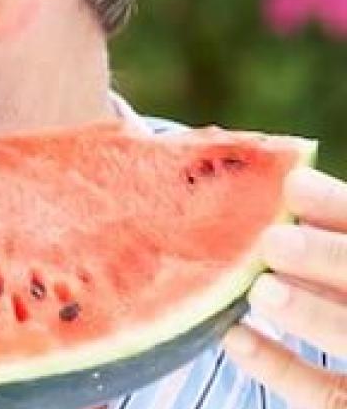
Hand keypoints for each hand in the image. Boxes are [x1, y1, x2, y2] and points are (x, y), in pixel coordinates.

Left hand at [222, 167, 346, 407]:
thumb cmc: (339, 296)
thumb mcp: (339, 266)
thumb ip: (334, 245)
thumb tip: (285, 194)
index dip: (342, 210)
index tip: (295, 186)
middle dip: (333, 260)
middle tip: (275, 241)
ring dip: (314, 315)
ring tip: (261, 290)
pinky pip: (329, 395)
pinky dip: (283, 369)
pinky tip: (237, 339)